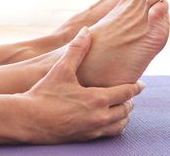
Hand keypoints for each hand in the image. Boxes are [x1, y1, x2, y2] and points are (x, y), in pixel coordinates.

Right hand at [19, 27, 144, 143]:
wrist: (28, 120)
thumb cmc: (43, 94)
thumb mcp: (61, 70)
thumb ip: (76, 50)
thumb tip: (86, 31)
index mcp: (98, 99)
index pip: (126, 92)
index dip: (136, 87)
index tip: (141, 83)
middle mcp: (100, 116)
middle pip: (126, 109)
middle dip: (129, 101)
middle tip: (129, 94)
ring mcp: (94, 129)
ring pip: (121, 124)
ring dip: (124, 115)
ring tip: (121, 107)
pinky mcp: (86, 138)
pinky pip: (109, 134)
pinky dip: (114, 126)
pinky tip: (108, 120)